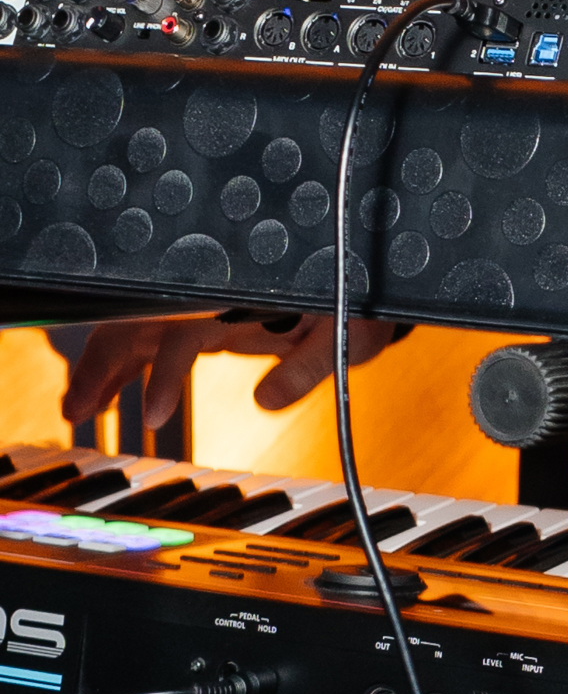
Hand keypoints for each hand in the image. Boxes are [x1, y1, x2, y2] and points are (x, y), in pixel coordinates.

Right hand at [58, 313, 401, 430]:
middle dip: (105, 361)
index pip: (184, 327)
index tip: (151, 413)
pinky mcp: (205, 316)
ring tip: (78, 408)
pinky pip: (154, 337)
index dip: (163, 370)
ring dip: (104, 363)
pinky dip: (126, 363)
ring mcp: (206, 302)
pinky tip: (105, 395)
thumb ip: (309, 366)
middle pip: (142, 319)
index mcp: (244, 291)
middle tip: (78, 408)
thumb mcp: (347, 336)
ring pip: (138, 326)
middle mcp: (216, 292)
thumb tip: (266, 401)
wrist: (364, 280)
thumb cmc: (359, 302)